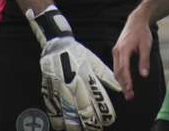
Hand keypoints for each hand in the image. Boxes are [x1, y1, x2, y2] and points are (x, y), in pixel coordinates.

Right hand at [27, 8, 120, 129]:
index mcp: (86, 75)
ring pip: (68, 111)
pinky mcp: (50, 90)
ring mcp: (60, 88)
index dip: (104, 110)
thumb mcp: (93, 61)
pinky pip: (53, 108)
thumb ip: (106, 75)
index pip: (97, 97)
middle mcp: (73, 83)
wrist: (56, 46)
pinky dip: (57, 119)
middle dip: (91, 122)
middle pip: (83, 107)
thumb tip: (119, 86)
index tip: (109, 119)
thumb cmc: (77, 53)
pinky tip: (62, 126)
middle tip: (97, 129)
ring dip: (75, 124)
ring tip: (80, 130)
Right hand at [112, 10, 152, 100]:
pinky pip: (117, 66)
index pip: (124, 68)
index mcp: (123, 49)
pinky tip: (125, 83)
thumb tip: (144, 75)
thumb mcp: (146, 46)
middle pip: (118, 72)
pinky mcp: (117, 52)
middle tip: (130, 97)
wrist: (136, 21)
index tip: (129, 89)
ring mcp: (115, 52)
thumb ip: (144, 61)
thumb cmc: (142, 33)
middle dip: (123, 85)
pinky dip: (121, 76)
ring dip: (122, 82)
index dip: (126, 79)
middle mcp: (117, 51)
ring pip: (116, 70)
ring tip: (129, 93)